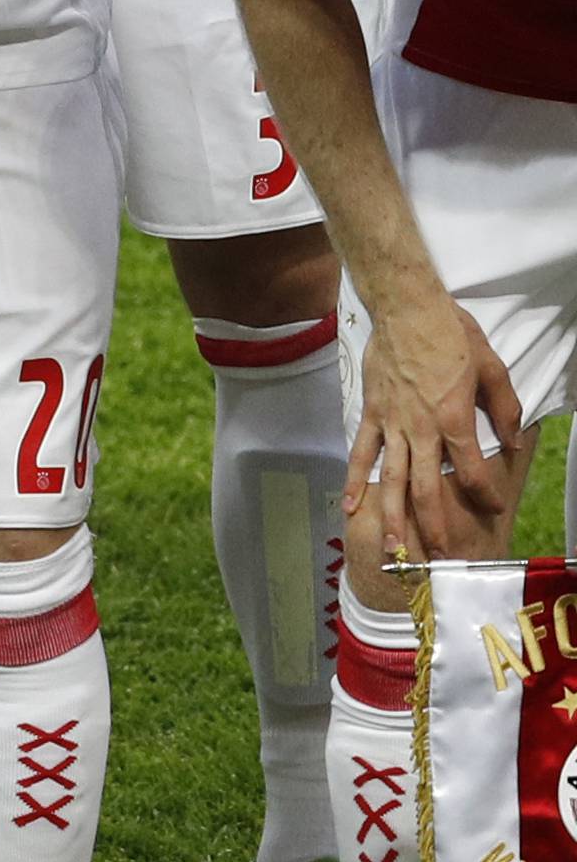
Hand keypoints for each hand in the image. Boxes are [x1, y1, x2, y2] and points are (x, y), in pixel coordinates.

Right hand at [346, 291, 522, 560]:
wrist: (406, 306)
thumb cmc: (451, 333)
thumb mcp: (492, 367)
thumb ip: (505, 408)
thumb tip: (513, 442)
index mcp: (453, 418)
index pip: (472, 470)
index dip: (485, 494)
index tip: (494, 509)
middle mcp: (421, 429)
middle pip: (426, 489)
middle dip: (435, 525)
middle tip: (440, 554)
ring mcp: (392, 423)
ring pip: (392, 479)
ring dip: (393, 516)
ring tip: (394, 548)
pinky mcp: (372, 413)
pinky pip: (361, 452)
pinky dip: (353, 481)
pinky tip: (348, 507)